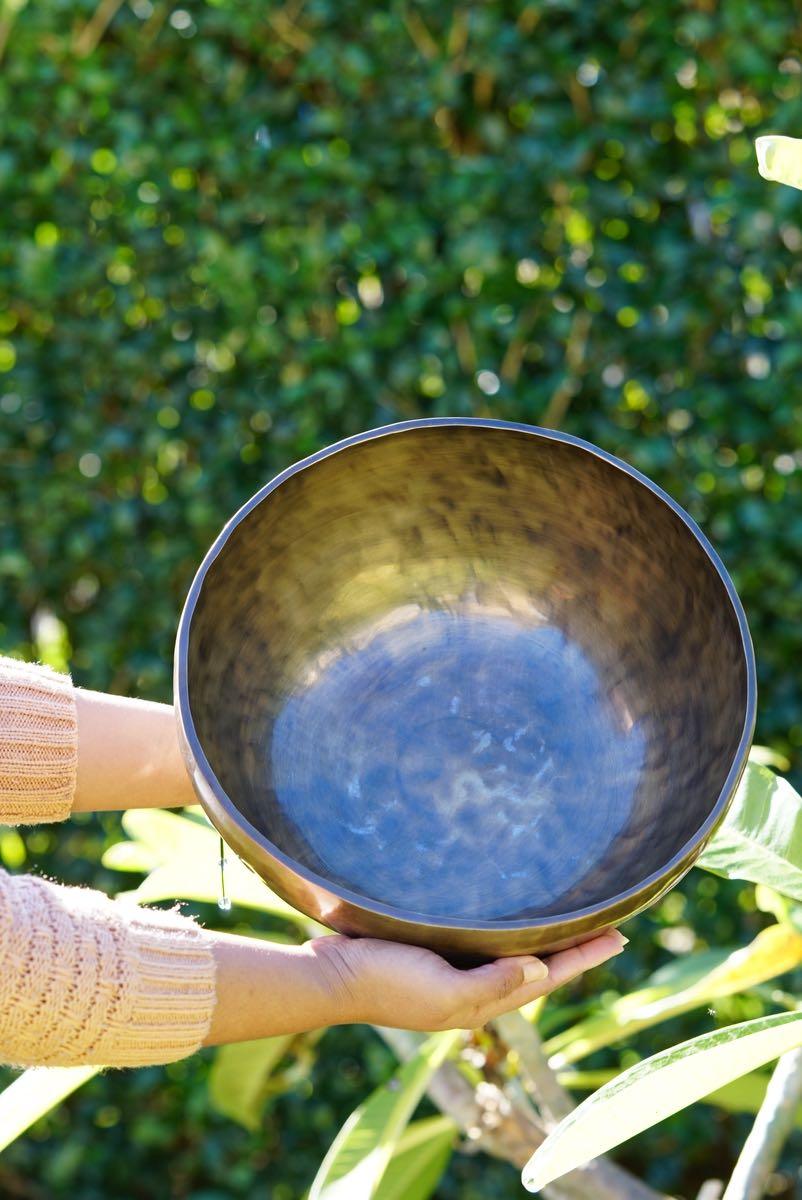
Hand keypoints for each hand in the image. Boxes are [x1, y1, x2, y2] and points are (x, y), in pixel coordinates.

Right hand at [305, 929, 626, 1031]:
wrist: (329, 977)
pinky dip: (506, 932)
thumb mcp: (443, 991)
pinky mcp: (432, 952)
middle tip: (608, 923)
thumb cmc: (384, 981)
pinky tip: (506, 916)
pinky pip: (483, 943)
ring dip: (543, 939)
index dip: (584, 957)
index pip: (547, 976)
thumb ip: (493, 984)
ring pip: (512, 954)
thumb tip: (544, 972)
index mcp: (481, 1001)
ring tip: (570, 920)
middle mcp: (473, 987)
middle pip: (537, 966)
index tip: (620, 936)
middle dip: (573, 948)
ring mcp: (452, 971)